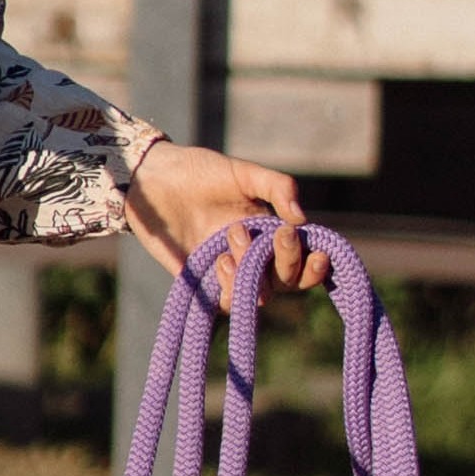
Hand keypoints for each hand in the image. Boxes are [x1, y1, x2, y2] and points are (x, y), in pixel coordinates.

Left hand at [123, 142, 324, 290]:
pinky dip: (231, 287)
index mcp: (270, 234)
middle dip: (288, 262)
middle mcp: (254, 258)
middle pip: (286, 281)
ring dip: (255, 273)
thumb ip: (277, 188)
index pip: (302, 261)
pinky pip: (226, 302)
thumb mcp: (244, 173)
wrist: (155, 179)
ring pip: (259, 296)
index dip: (316, 267)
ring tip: (235, 236)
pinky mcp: (202, 284)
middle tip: (281, 236)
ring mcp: (229, 273)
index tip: (319, 255)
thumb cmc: (201, 173)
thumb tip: (303, 219)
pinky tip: (222, 261)